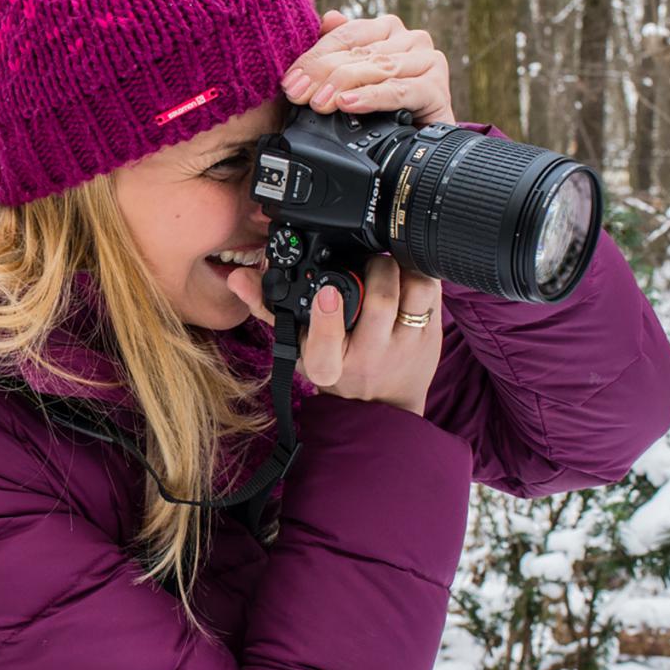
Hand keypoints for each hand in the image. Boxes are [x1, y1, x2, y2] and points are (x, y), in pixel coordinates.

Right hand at [228, 254, 442, 415]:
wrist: (382, 409)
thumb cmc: (337, 369)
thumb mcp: (298, 348)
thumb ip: (268, 308)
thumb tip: (237, 278)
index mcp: (327, 363)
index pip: (324, 344)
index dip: (326, 315)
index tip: (325, 293)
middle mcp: (367, 358)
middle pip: (379, 302)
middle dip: (374, 269)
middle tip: (368, 260)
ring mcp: (403, 349)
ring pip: (412, 293)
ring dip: (402, 269)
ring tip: (390, 267)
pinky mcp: (430, 339)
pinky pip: (432, 295)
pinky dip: (421, 275)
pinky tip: (408, 276)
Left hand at [280, 11, 455, 125]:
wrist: (418, 148)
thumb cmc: (382, 111)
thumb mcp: (351, 80)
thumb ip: (338, 47)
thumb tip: (328, 17)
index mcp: (387, 30)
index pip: (346, 34)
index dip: (314, 57)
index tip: (290, 81)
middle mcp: (410, 40)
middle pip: (359, 52)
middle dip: (322, 75)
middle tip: (298, 95)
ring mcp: (427, 62)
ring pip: (377, 69)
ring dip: (342, 85)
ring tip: (318, 102)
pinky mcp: (438, 89)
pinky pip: (399, 91)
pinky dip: (372, 98)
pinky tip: (349, 103)